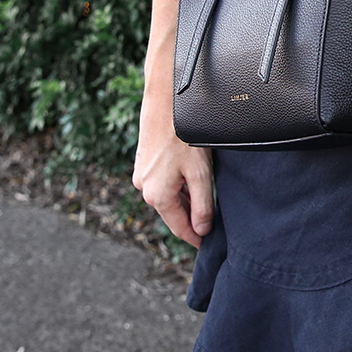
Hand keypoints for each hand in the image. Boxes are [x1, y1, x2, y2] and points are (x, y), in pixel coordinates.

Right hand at [132, 121, 213, 248]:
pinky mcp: (143, 162)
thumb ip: (202, 205)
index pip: (179, 227)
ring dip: (183, 202)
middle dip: (190, 220)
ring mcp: (141, 175)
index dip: (195, 238)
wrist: (165, 105)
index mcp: (157, 196)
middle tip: (210, 225)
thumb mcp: (200, 174)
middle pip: (172, 213)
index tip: (207, 246)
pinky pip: (162, 183)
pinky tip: (189, 182)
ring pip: (167, 197)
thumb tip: (201, 229)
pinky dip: (176, 188)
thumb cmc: (185, 137)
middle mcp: (144, 188)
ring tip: (204, 204)